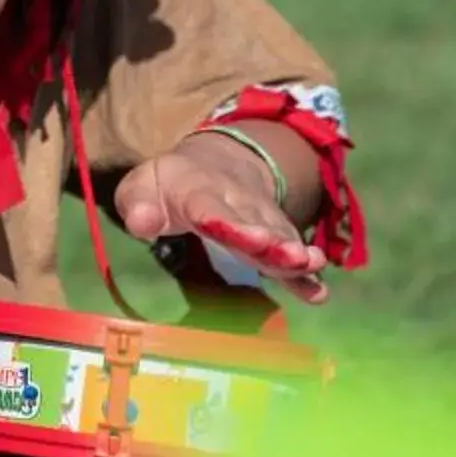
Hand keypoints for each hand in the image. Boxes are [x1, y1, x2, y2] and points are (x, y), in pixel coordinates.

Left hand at [116, 131, 330, 304]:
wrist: (218, 162)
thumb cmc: (172, 184)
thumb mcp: (144, 185)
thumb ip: (137, 203)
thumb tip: (140, 222)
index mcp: (199, 191)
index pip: (213, 209)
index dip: (230, 225)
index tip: (249, 238)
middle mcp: (238, 204)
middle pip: (255, 224)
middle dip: (272, 242)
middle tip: (292, 257)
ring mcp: (261, 220)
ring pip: (280, 237)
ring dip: (294, 255)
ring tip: (312, 265)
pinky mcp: (276, 238)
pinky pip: (291, 256)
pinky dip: (305, 276)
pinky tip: (318, 294)